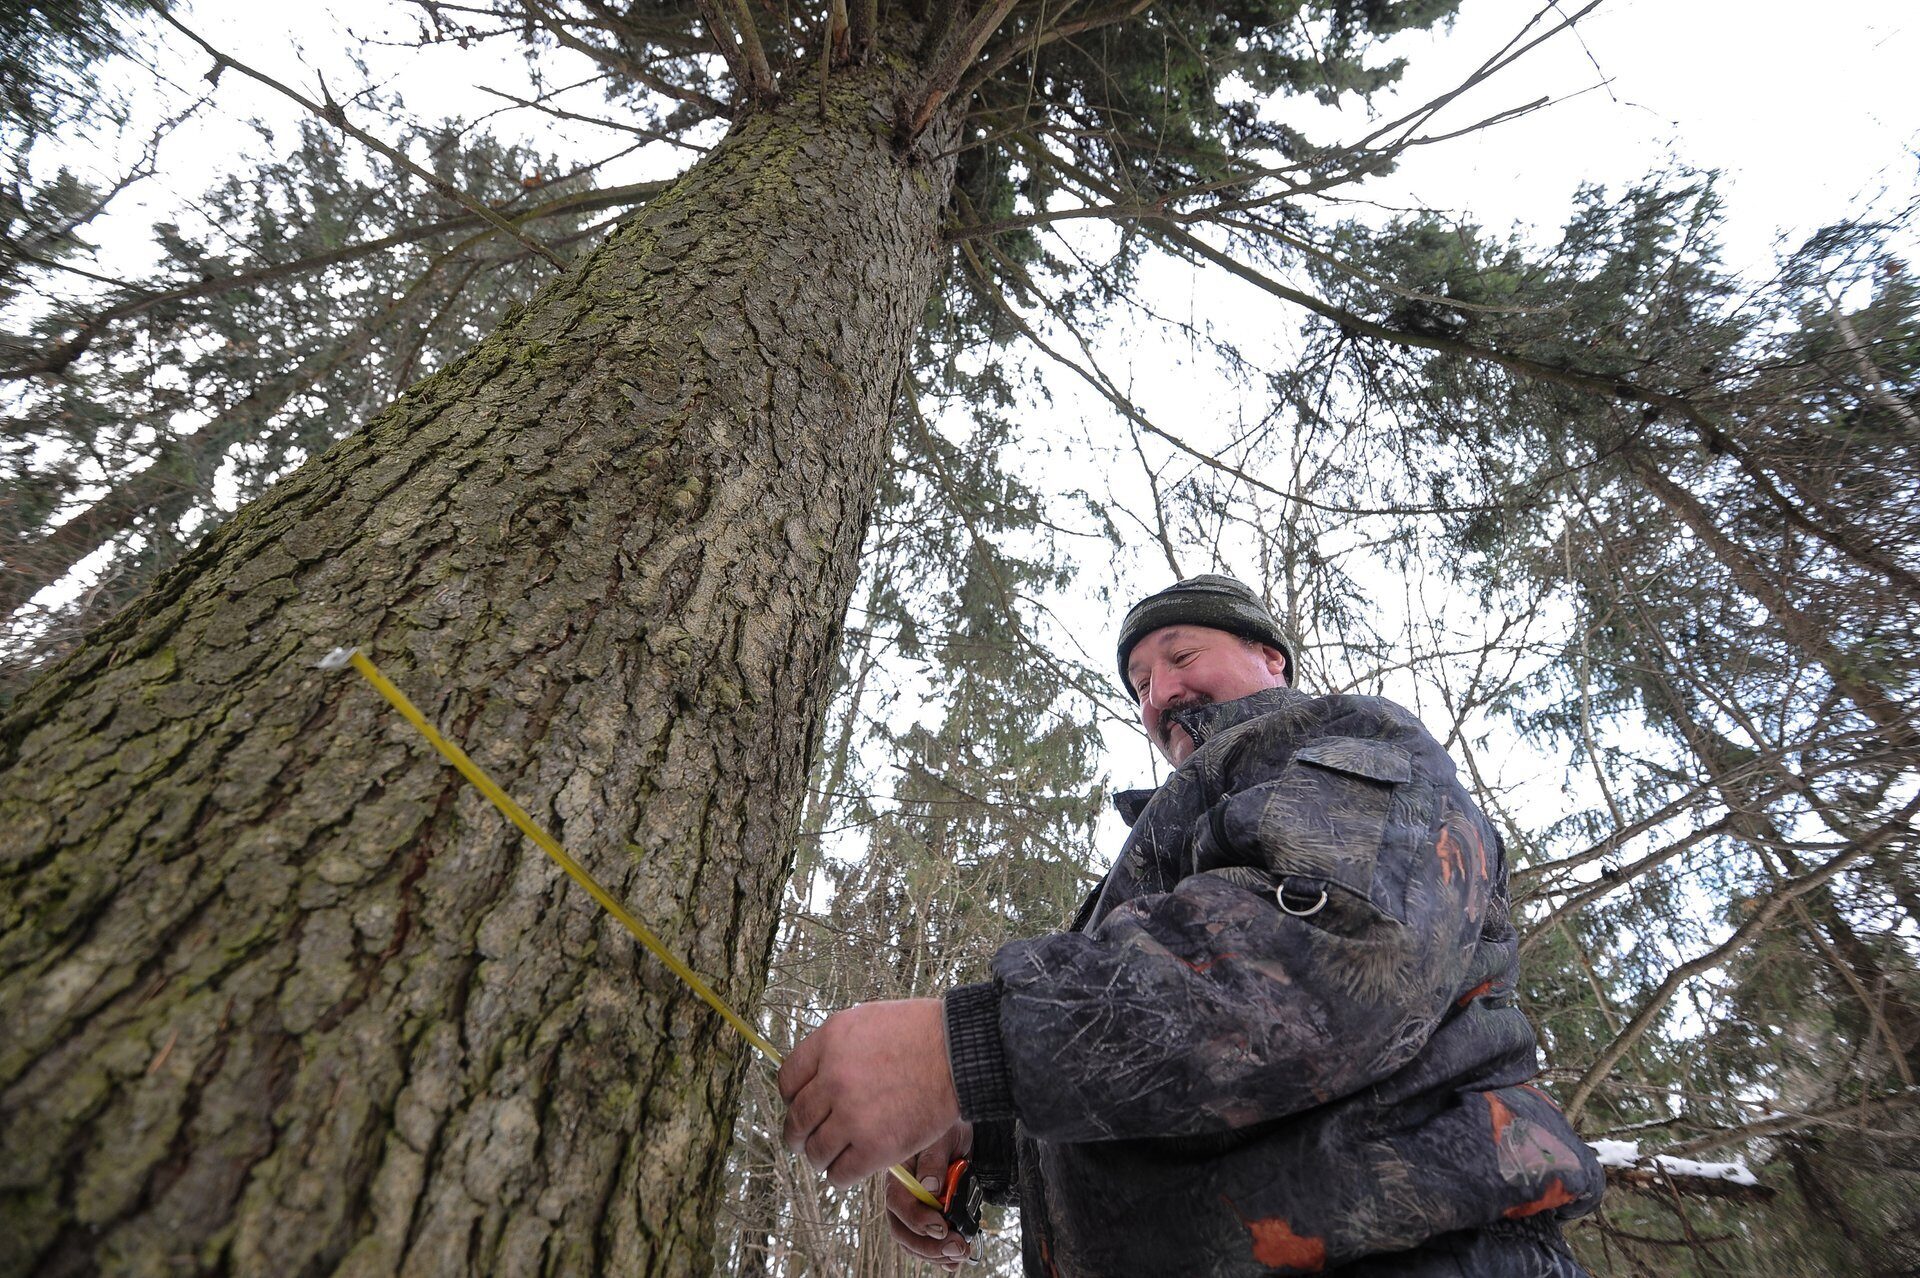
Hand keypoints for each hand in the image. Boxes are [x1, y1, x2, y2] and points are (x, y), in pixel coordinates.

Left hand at [777, 998, 959, 1189]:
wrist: (961, 1052)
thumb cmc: (922, 1033)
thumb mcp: (867, 1020)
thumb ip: (836, 1047)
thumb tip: (817, 1073)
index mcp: (829, 1042)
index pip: (787, 1080)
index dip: (790, 1099)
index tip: (798, 1107)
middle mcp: (833, 1079)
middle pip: (797, 1119)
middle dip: (798, 1135)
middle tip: (805, 1140)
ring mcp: (853, 1115)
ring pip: (816, 1151)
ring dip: (819, 1157)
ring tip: (830, 1157)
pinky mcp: (876, 1147)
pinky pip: (841, 1173)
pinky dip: (840, 1176)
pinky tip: (849, 1169)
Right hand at [886, 1120, 974, 1271]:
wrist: (959, 1128)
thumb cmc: (946, 1127)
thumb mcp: (941, 1137)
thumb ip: (934, 1160)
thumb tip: (930, 1186)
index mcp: (898, 1175)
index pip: (897, 1203)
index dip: (917, 1219)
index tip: (941, 1225)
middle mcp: (902, 1194)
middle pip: (902, 1229)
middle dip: (928, 1245)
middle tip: (955, 1247)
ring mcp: (914, 1207)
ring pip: (913, 1241)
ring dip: (935, 1254)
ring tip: (959, 1254)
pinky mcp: (928, 1214)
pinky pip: (926, 1241)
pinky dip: (938, 1255)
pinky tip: (951, 1263)